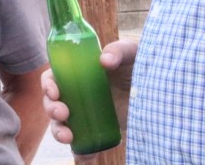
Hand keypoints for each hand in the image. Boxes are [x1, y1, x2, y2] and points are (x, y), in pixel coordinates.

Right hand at [41, 38, 137, 159]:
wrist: (157, 91)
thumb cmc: (139, 66)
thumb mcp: (131, 53)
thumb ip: (119, 50)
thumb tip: (104, 61)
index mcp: (77, 72)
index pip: (53, 77)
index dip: (47, 85)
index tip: (54, 92)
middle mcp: (76, 94)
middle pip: (52, 102)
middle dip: (51, 109)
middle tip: (62, 112)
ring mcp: (85, 114)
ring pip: (61, 125)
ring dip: (58, 131)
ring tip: (67, 137)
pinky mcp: (96, 131)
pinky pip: (82, 146)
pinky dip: (80, 154)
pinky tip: (85, 158)